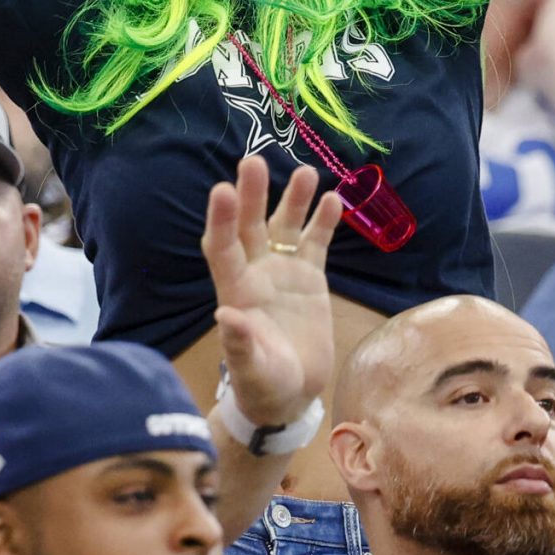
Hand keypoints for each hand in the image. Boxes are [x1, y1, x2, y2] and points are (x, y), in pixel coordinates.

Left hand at [203, 154, 341, 429]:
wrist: (291, 393)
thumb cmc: (263, 385)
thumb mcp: (252, 370)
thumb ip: (240, 344)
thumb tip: (225, 315)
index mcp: (235, 290)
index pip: (222, 246)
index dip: (221, 219)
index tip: (221, 189)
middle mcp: (255, 272)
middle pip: (250, 224)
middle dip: (251, 194)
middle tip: (253, 160)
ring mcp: (282, 272)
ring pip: (284, 226)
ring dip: (292, 199)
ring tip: (305, 172)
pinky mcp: (309, 278)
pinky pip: (315, 242)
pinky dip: (323, 222)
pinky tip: (334, 199)